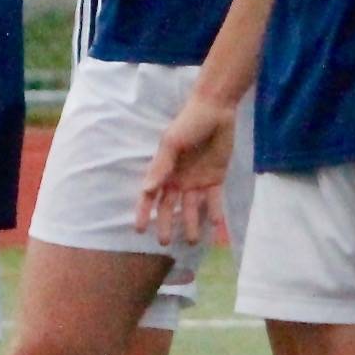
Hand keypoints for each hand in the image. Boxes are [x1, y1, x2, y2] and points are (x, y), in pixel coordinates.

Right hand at [134, 92, 237, 245]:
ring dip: (192, 223)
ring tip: (194, 240)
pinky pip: (214, 199)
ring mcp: (197, 180)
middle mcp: (179, 179)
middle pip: (170, 207)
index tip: (139, 230)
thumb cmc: (188, 124)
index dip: (144, 212)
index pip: (151, 195)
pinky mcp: (215, 178)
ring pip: (192, 208)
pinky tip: (215, 223)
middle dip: (167, 224)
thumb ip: (161, 167)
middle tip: (165, 243)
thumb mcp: (171, 144)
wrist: (215, 111)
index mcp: (164, 170)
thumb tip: (146, 190)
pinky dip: (215, 211)